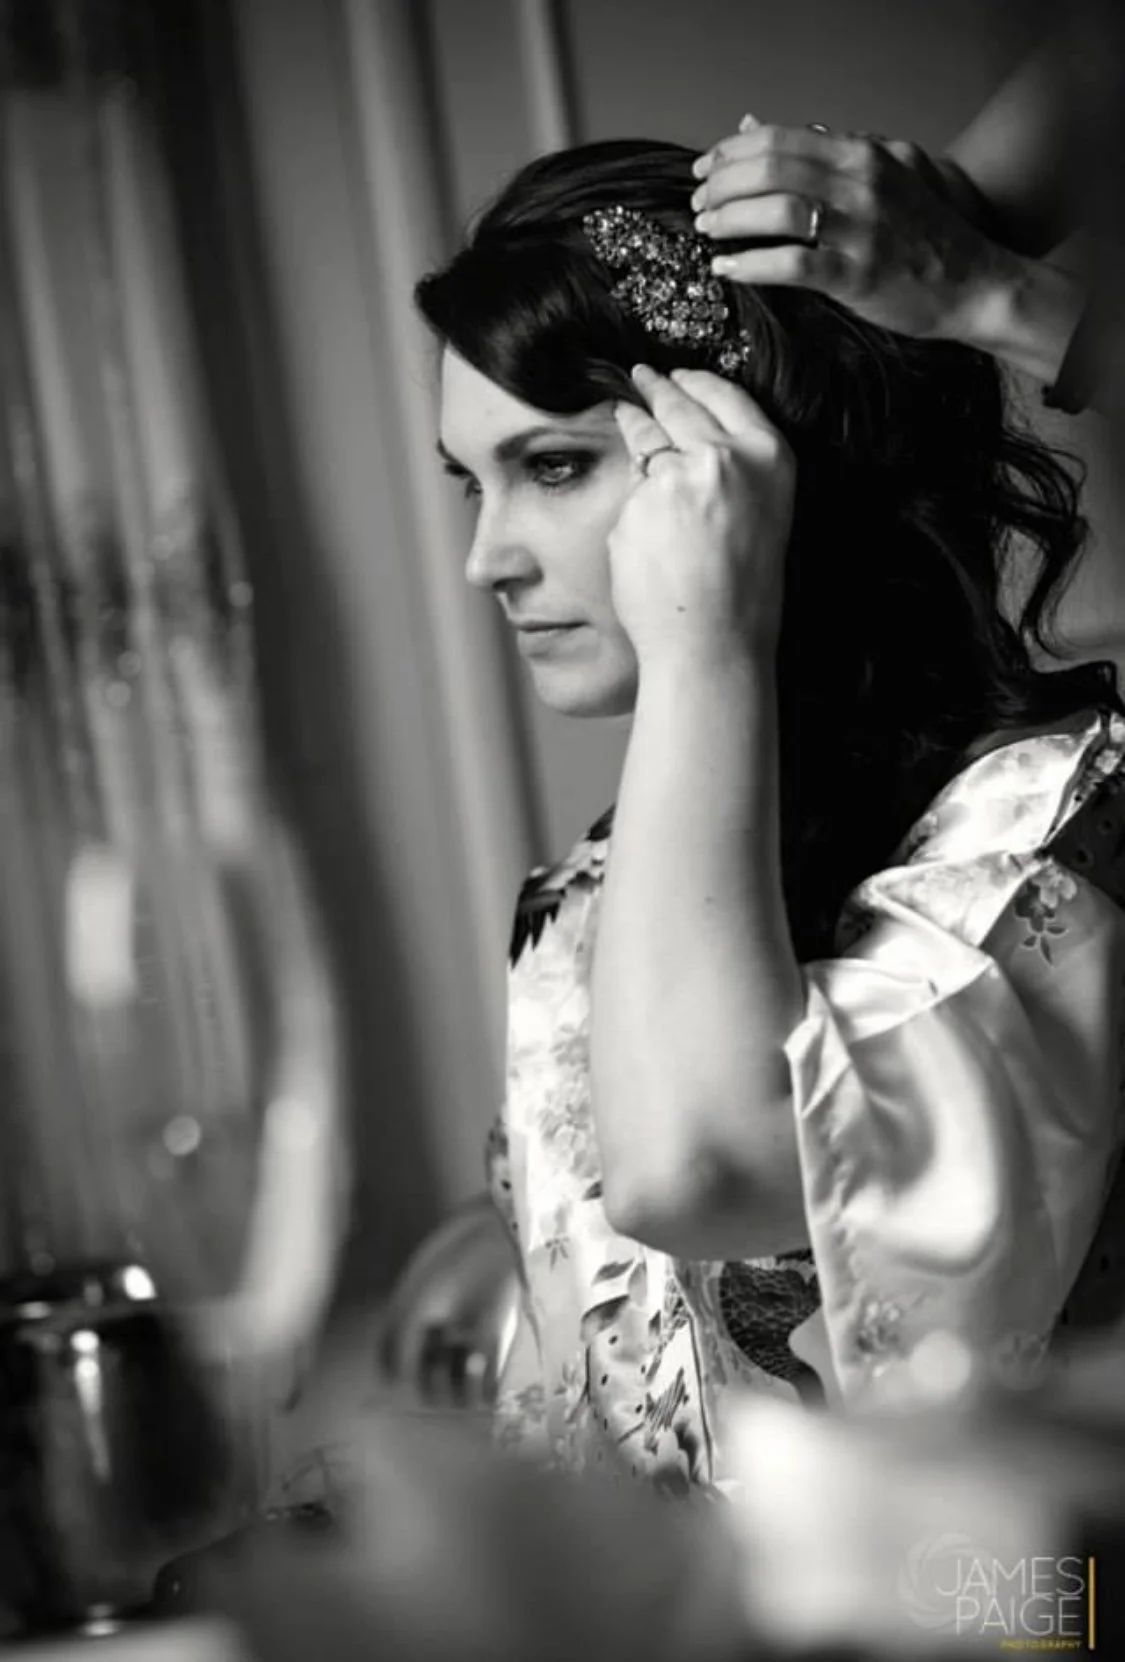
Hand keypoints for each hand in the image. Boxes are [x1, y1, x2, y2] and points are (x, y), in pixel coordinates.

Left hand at [609, 365, 794, 667]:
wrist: (712, 642)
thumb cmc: (743, 593)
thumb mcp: (762, 514)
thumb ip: (734, 473)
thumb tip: (684, 445)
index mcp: (768, 457)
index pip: (725, 396)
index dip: (697, 381)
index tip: (678, 373)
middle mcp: (723, 457)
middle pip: (679, 405)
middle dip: (657, 387)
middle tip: (642, 376)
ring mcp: (675, 478)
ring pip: (645, 438)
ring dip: (632, 421)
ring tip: (623, 411)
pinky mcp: (636, 504)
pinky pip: (629, 491)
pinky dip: (629, 497)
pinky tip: (635, 509)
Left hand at [691, 118, 1012, 341]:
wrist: (974, 282)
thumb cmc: (924, 233)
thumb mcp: (883, 174)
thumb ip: (824, 151)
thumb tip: (755, 127)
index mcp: (861, 155)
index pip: (779, 140)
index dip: (731, 152)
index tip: (705, 169)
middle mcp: (860, 184)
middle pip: (771, 169)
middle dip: (723, 185)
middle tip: (699, 203)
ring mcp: (860, 230)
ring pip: (777, 210)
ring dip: (730, 219)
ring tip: (706, 229)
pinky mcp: (857, 275)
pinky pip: (793, 264)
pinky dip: (751, 264)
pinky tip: (726, 268)